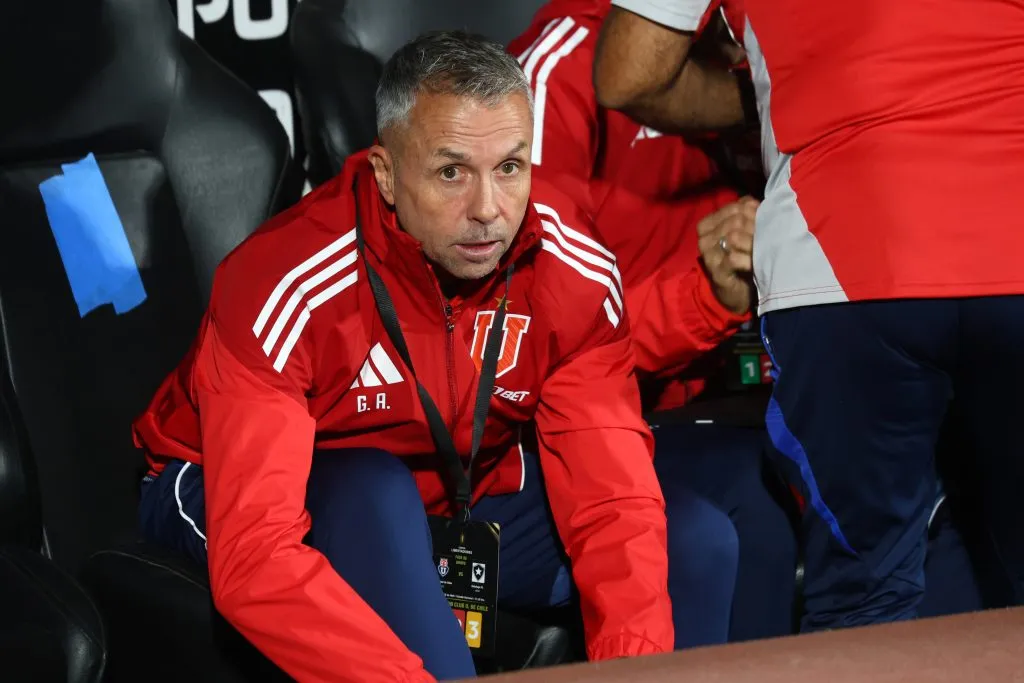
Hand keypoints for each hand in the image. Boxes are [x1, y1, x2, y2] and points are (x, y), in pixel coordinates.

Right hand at [697, 197, 757, 315]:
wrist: (739, 290)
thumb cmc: (743, 257)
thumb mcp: (744, 231)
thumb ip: (747, 213)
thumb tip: (752, 202)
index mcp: (707, 226)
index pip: (733, 208)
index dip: (753, 211)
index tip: (766, 220)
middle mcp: (704, 240)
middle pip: (735, 221)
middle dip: (755, 227)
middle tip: (769, 235)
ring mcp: (709, 257)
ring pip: (733, 237)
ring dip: (754, 242)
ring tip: (765, 248)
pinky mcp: (717, 273)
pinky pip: (733, 258)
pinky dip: (749, 259)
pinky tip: (757, 261)